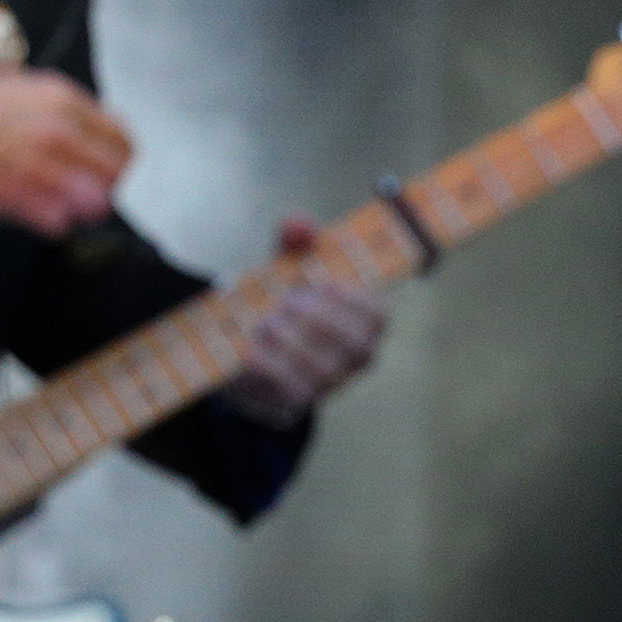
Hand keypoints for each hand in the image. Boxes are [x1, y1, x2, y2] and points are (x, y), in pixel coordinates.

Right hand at [0, 66, 131, 237]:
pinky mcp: (20, 199)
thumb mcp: (20, 83)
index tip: (101, 163)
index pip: (122, 139)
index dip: (116, 156)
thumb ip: (60, 108)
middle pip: (116, 174)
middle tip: (84, 186)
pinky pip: (60, 223)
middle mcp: (61, 133)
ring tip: (62, 201)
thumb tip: (85, 131)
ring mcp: (43, 168)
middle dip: (105, 183)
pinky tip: (36, 210)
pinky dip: (54, 222)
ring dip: (82, 207)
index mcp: (63, 100)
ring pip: (96, 204)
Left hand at [226, 218, 388, 426]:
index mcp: (365, 318)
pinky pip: (292, 385)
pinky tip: (251, 347)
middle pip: (353, 341)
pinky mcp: (301, 398)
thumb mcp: (286, 266)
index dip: (352, 299)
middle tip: (286, 301)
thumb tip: (298, 223)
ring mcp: (333, 380)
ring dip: (290, 340)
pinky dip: (269, 363)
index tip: (322, 283)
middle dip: (317, 318)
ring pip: (323, 366)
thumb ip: (294, 242)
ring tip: (265, 322)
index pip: (377, 312)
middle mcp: (358, 353)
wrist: (245, 350)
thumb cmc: (281, 303)